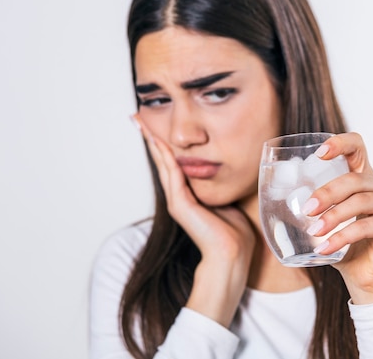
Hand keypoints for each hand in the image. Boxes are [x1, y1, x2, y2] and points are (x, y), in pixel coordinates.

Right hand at [132, 114, 254, 324]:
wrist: (232, 254)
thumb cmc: (234, 232)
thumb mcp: (226, 200)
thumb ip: (219, 185)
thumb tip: (226, 169)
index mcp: (189, 194)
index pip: (173, 162)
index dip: (164, 142)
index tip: (155, 123)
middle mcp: (179, 196)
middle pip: (162, 160)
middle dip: (151, 137)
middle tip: (137, 117)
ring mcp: (177, 201)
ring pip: (163, 164)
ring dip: (152, 142)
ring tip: (141, 124)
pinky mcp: (180, 205)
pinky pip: (172, 174)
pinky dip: (165, 157)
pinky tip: (160, 141)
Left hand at [305, 132, 372, 304]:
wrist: (367, 281)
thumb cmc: (344, 248)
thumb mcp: (322, 223)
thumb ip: (307, 208)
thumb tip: (272, 200)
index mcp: (363, 179)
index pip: (357, 147)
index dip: (341, 143)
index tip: (319, 153)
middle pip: (354, 178)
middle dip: (327, 193)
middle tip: (307, 209)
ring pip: (361, 201)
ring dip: (334, 216)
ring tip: (315, 232)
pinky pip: (367, 226)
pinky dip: (342, 237)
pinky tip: (325, 248)